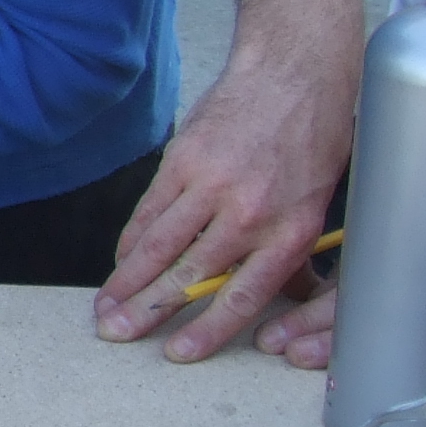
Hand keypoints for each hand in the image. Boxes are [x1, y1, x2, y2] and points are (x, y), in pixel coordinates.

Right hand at [94, 55, 353, 360]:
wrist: (293, 74)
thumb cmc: (314, 138)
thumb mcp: (321, 203)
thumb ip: (298, 253)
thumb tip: (291, 296)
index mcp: (290, 232)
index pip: (243, 294)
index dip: (206, 329)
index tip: (177, 352)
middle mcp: (250, 212)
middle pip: (189, 274)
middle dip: (148, 310)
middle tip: (116, 334)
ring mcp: (212, 185)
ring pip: (159, 245)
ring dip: (126, 281)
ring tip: (104, 307)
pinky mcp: (184, 160)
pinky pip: (150, 210)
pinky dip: (131, 239)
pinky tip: (119, 262)